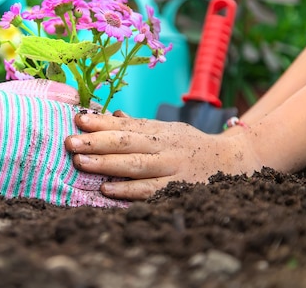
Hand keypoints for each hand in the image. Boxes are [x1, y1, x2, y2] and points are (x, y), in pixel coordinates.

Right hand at [0, 80, 128, 207]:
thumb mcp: (17, 92)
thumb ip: (50, 92)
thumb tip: (77, 98)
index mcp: (54, 120)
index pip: (93, 130)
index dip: (113, 136)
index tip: (128, 138)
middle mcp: (55, 146)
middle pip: (96, 158)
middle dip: (120, 166)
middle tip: (142, 171)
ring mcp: (44, 169)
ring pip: (87, 182)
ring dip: (111, 190)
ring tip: (134, 197)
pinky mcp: (32, 191)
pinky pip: (66, 201)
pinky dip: (85, 207)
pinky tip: (99, 211)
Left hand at [64, 111, 263, 199]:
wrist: (236, 160)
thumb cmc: (192, 145)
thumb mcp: (168, 129)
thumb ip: (140, 125)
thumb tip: (112, 116)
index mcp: (159, 130)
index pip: (126, 124)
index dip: (101, 122)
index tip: (77, 118)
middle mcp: (163, 146)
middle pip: (126, 142)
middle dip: (96, 141)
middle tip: (70, 140)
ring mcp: (170, 168)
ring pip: (135, 165)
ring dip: (106, 164)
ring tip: (80, 161)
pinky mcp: (176, 189)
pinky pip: (149, 190)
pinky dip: (128, 190)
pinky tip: (106, 189)